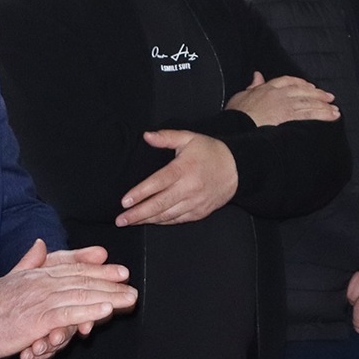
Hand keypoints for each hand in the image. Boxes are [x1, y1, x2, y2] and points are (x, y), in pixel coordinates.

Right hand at [0, 240, 133, 358]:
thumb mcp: (9, 278)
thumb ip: (28, 261)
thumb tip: (41, 242)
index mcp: (37, 274)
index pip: (74, 269)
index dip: (99, 268)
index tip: (120, 271)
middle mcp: (42, 284)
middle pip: (83, 281)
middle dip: (110, 283)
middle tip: (132, 286)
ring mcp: (41, 301)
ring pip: (81, 296)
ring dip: (108, 298)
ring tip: (128, 299)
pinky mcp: (38, 320)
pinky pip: (68, 314)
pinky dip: (88, 311)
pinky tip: (106, 310)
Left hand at [119, 131, 237, 225]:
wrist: (237, 168)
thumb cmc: (210, 152)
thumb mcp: (189, 138)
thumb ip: (166, 137)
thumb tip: (147, 136)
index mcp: (185, 169)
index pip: (159, 183)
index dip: (141, 193)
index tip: (125, 201)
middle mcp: (190, 188)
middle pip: (160, 203)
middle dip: (138, 214)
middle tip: (120, 219)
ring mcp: (195, 202)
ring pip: (167, 215)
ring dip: (147, 220)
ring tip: (130, 222)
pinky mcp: (200, 212)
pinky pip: (178, 220)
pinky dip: (162, 222)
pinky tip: (150, 221)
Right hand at [226, 73, 339, 126]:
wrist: (237, 126)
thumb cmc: (236, 115)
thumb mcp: (241, 95)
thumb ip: (253, 85)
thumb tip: (257, 75)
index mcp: (268, 87)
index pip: (288, 81)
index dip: (301, 83)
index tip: (310, 87)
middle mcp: (279, 93)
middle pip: (303, 91)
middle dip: (318, 94)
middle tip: (329, 98)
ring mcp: (285, 104)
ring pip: (309, 102)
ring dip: (324, 105)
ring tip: (335, 110)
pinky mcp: (289, 116)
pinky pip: (310, 113)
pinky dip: (323, 114)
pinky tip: (332, 116)